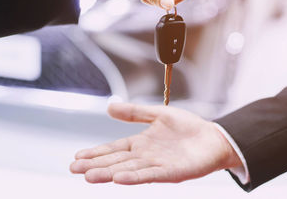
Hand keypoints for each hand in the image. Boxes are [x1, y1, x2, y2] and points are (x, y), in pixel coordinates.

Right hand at [70, 103, 241, 184]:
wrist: (212, 138)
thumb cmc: (187, 128)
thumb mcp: (158, 114)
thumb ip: (135, 112)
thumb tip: (109, 107)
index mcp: (140, 143)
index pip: (113, 148)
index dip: (96, 153)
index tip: (77, 157)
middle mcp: (145, 156)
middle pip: (116, 161)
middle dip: (95, 165)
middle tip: (74, 169)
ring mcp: (157, 165)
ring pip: (128, 169)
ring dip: (108, 173)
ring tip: (89, 176)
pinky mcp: (171, 172)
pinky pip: (150, 175)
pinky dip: (134, 177)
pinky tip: (119, 178)